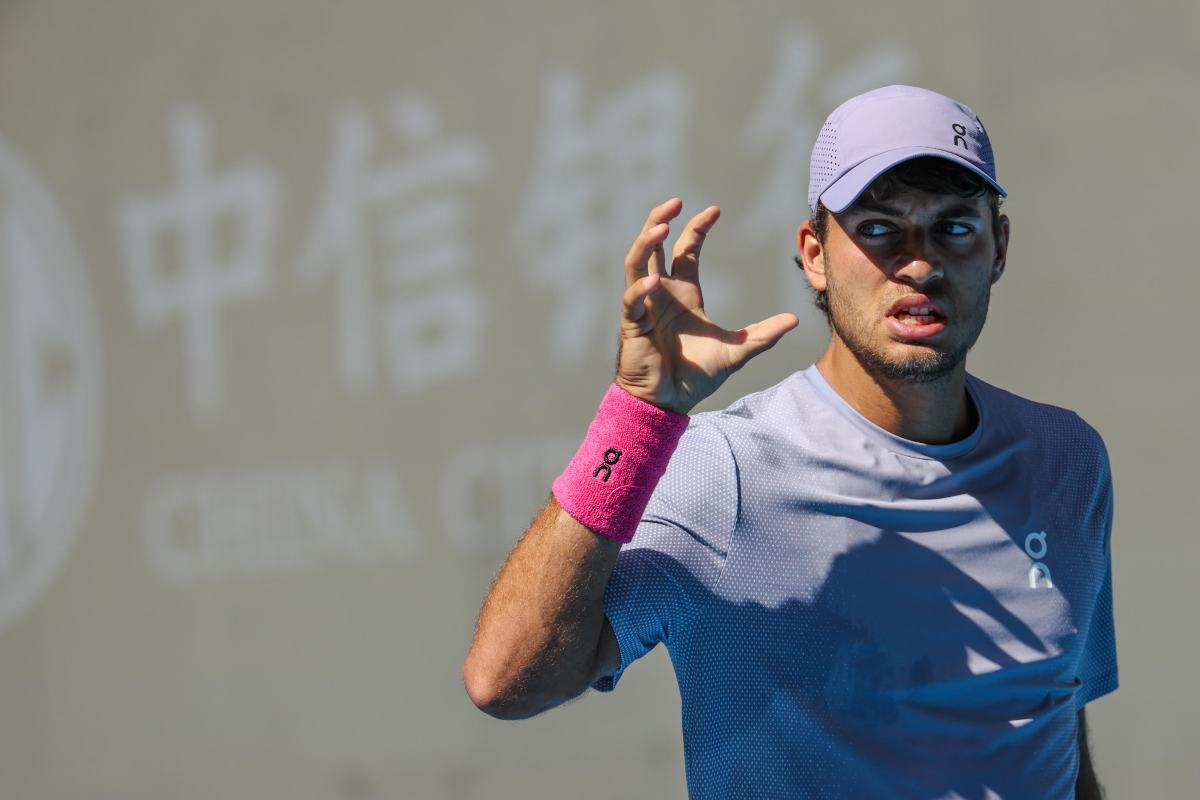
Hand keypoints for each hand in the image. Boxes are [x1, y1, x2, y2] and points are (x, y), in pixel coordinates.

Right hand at [617, 198, 799, 414]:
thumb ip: (763, 335)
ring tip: (659, 226)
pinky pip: (632, 300)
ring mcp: (644, 307)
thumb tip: (795, 319)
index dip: (697, 228)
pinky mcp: (633, 325)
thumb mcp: (736, 352)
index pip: (686, 251)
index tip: (714, 210)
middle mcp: (662, 294)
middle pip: (654, 246)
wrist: (669, 403)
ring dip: (645, 243)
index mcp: (684, 294)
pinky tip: (654, 283)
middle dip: (660, 221)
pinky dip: (640, 290)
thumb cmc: (695, 377)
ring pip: (636, 263)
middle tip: (674, 203)